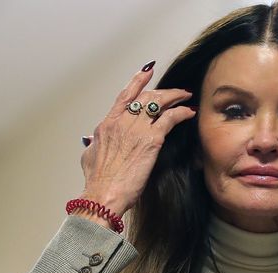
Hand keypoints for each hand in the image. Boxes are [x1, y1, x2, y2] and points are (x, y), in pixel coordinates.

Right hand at [79, 62, 195, 217]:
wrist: (103, 195)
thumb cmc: (97, 182)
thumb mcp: (89, 157)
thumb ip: (93, 144)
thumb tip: (91, 140)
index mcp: (107, 125)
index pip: (125, 96)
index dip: (137, 81)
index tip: (147, 71)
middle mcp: (122, 122)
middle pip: (146, 96)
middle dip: (162, 91)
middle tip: (174, 92)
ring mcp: (137, 130)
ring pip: (159, 102)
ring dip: (175, 96)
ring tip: (185, 96)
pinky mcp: (151, 141)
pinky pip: (170, 118)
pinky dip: (181, 112)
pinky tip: (188, 112)